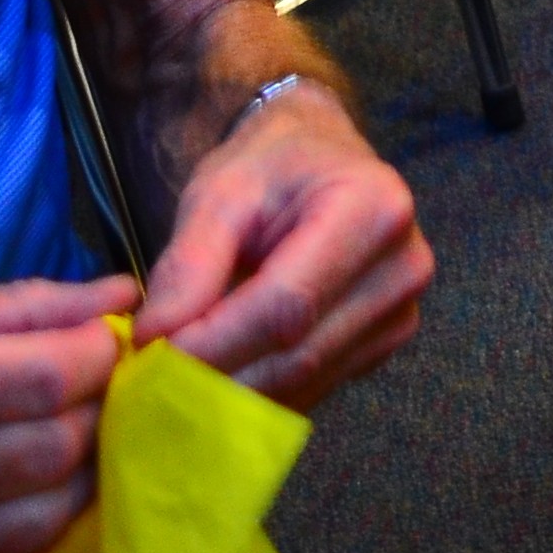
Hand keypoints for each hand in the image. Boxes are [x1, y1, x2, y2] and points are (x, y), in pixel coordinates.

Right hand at [0, 279, 128, 552]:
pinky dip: (45, 519)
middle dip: (101, 409)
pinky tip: (43, 481)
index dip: (102, 354)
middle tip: (106, 382)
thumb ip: (22, 308)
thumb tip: (121, 297)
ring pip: (44, 516)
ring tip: (81, 428)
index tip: (112, 335)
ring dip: (85, 468)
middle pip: (52, 451)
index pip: (46, 380)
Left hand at [138, 82, 432, 407]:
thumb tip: (155, 340)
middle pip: (298, 354)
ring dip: (232, 396)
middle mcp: (402, 268)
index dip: (214, 341)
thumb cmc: (271, 163)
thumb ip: (188, 263)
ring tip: (174, 386)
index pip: (286, 304)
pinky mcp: (385, 343)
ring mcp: (401, 312)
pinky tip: (219, 380)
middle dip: (216, 377)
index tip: (151, 357)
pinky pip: (314, 387)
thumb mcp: (219, 191)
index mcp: (373, 210)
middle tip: (149, 385)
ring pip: (304, 382)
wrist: (321, 155)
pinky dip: (259, 394)